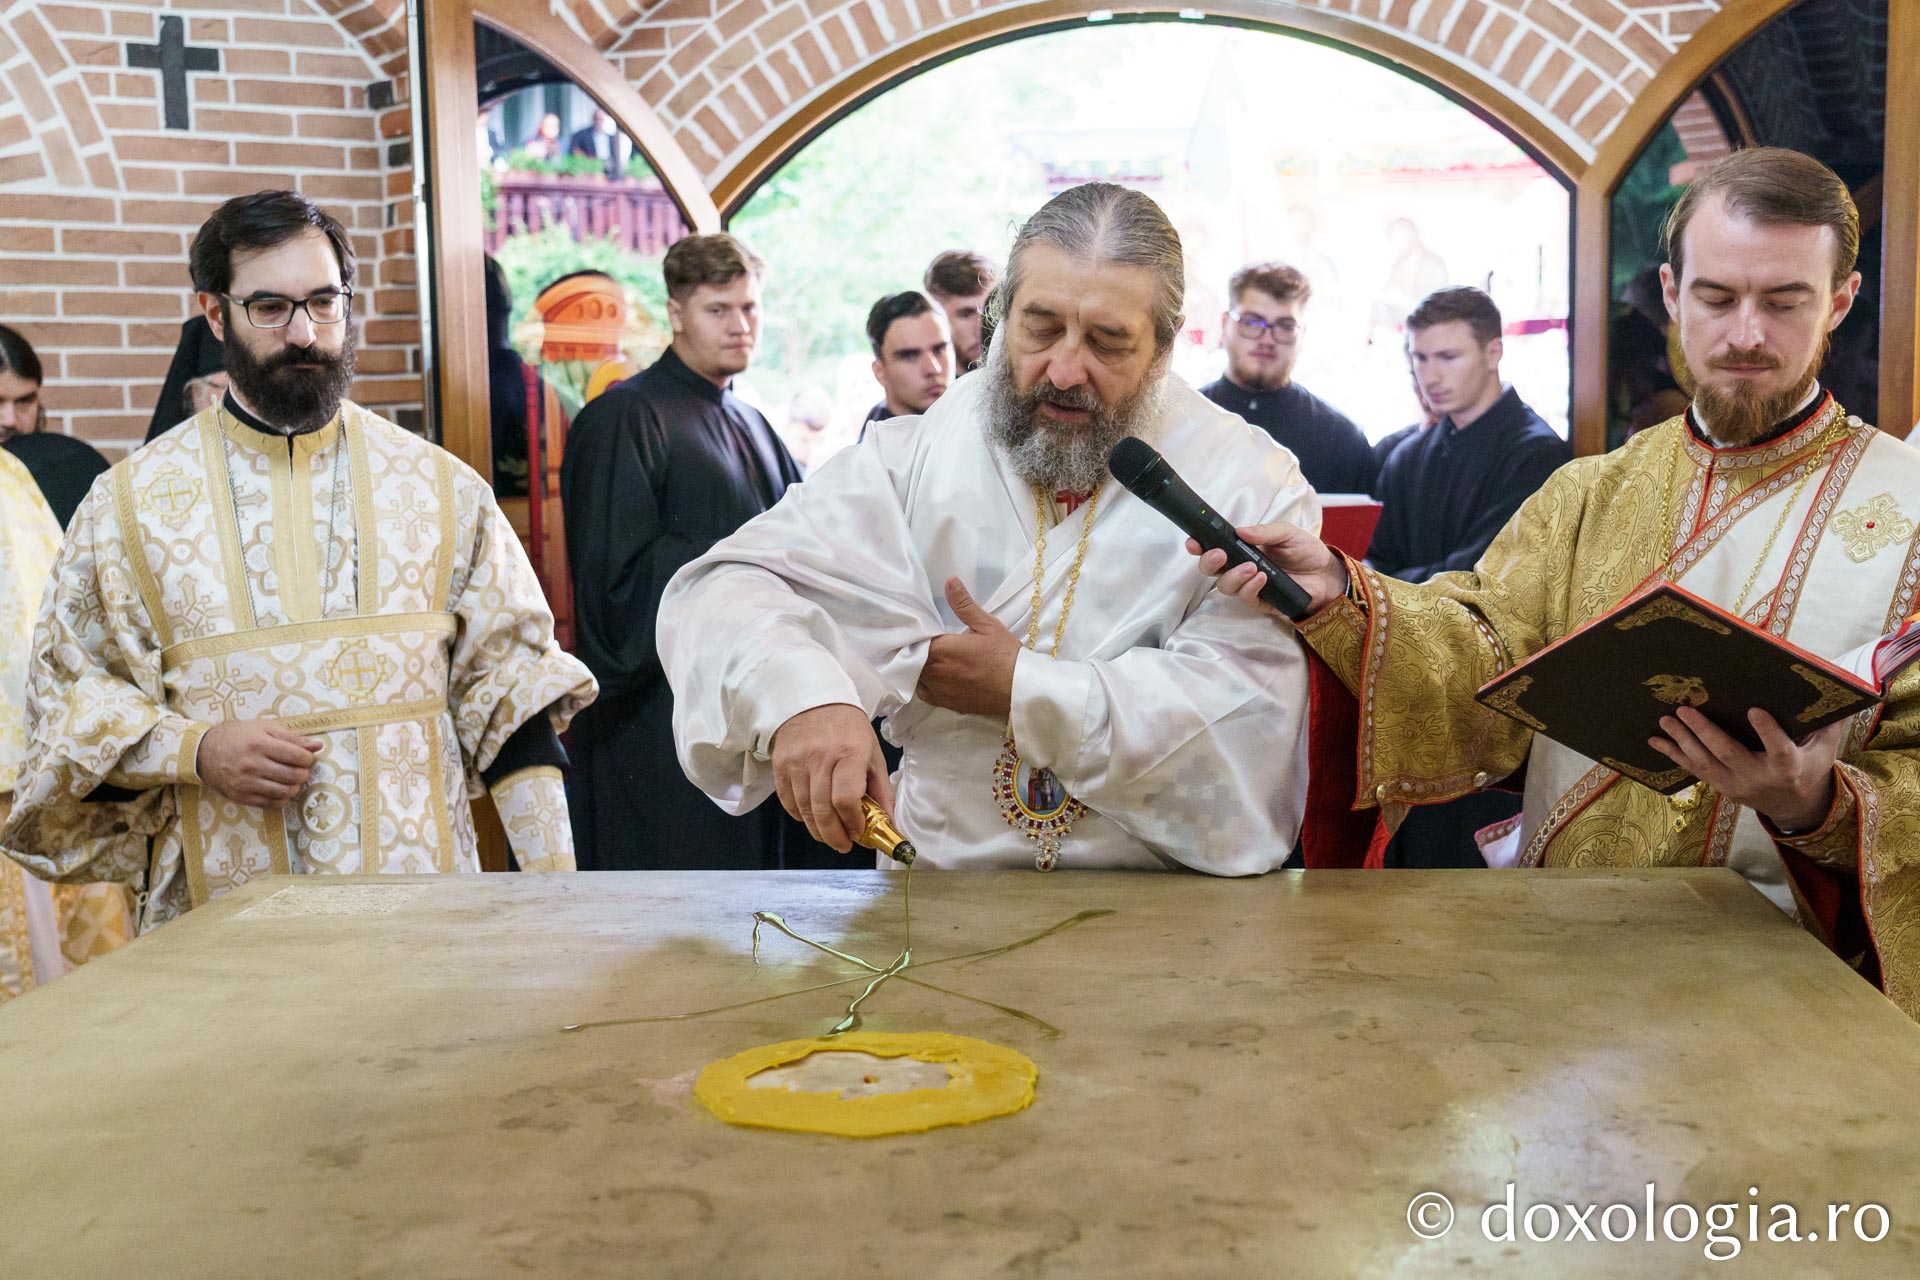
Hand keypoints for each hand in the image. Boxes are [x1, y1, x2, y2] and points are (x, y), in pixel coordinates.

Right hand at [196, 719, 322, 808]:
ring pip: (285, 791)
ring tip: (292, 778)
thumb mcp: (263, 728)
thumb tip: (318, 745)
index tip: (306, 757)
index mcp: (258, 744)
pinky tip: (281, 788)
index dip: (308, 758)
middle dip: (304, 772)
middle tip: (302, 768)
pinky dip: (282, 797)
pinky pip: (272, 803)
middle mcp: (251, 765)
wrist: (204, 752)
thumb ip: (292, 737)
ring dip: (295, 786)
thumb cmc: (237, 736)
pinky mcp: (241, 797)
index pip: (297, 756)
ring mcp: (245, 783)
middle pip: (294, 775)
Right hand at [770, 703, 893, 852]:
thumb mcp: (872, 753)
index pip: (846, 799)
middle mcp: (821, 758)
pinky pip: (788, 801)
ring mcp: (797, 761)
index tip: (859, 832)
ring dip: (818, 830)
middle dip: (834, 836)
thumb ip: (881, 790)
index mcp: (850, 753)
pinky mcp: (781, 764)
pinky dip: (799, 816)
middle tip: (843, 845)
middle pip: (823, 810)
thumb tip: (889, 823)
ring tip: (829, 836)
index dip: (852, 823)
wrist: (813, 699)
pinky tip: (811, 818)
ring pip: (804, 809)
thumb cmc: (847, 728)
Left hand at [915, 578, 1020, 718]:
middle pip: (912, 658)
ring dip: (916, 667)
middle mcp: (935, 672)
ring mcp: (939, 690)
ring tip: (924, 657)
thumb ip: (964, 604)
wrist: (1019, 689)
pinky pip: (924, 693)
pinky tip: (932, 676)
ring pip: (915, 676)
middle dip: (914, 650)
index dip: (915, 634)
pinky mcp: (946, 704)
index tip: (917, 628)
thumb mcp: (987, 625)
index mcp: (942, 649)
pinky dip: (924, 684)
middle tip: (919, 641)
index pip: (915, 640)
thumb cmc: (1004, 655)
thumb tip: (949, 580)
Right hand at [1185, 523, 1346, 616]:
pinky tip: (1262, 577)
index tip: (1194, 542)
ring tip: (1252, 567)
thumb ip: (1265, 531)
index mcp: (1242, 549)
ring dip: (1234, 576)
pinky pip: (1246, 598)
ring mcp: (1249, 586)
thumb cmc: (1306, 552)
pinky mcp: (1261, 602)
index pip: (1214, 548)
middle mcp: (1240, 568)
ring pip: (1225, 586)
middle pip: (1211, 570)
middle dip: (1209, 562)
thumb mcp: (1287, 533)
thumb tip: (1240, 531)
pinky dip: (1251, 587)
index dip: (1200, 546)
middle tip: (1219, 555)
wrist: (1327, 574)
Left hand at [1649, 707, 1846, 831]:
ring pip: (1705, 763)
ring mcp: (1736, 784)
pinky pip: (1694, 771)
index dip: (1767, 731)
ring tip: (1665, 719)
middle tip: (1685, 709)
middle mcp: (1759, 777)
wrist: (1796, 806)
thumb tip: (1836, 685)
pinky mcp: (1721, 787)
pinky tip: (1656, 740)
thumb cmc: (1810, 766)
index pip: (1778, 748)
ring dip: (1682, 740)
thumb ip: (1827, 721)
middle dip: (1704, 732)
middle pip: (1728, 754)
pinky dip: (1674, 755)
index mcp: (1788, 766)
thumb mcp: (1825, 747)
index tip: (1755, 710)